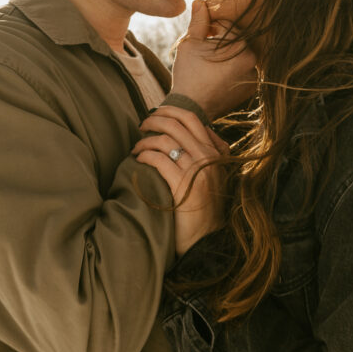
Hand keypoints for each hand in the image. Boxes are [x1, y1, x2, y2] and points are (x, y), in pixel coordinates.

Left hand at [132, 105, 229, 255]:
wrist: (206, 241)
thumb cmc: (203, 209)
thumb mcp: (212, 176)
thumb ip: (204, 154)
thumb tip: (190, 132)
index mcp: (216, 153)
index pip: (193, 118)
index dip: (170, 111)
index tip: (155, 113)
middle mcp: (209, 158)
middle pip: (176, 124)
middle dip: (154, 119)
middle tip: (141, 125)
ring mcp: (198, 171)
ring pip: (165, 140)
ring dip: (145, 140)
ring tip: (136, 147)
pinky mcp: (184, 185)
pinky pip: (159, 159)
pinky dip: (145, 155)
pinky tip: (138, 160)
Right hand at [170, 0, 256, 119]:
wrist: (191, 108)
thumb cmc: (188, 73)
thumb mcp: (190, 44)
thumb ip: (199, 22)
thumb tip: (200, 1)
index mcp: (240, 45)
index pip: (227, 25)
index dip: (211, 27)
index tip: (202, 36)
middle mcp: (253, 60)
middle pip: (237, 40)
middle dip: (221, 40)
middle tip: (205, 49)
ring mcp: (254, 76)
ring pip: (240, 55)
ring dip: (228, 55)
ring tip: (210, 63)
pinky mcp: (251, 88)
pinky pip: (244, 71)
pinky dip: (233, 69)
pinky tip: (217, 75)